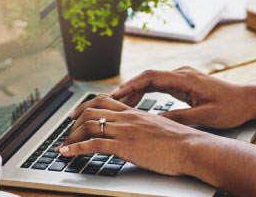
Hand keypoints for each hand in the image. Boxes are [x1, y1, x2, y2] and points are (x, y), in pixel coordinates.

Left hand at [59, 96, 214, 175]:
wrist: (191, 148)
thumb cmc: (181, 142)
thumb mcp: (160, 128)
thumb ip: (146, 127)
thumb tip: (141, 133)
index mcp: (135, 113)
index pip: (104, 102)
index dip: (86, 106)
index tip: (76, 115)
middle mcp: (127, 118)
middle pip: (91, 111)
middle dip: (74, 122)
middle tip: (66, 131)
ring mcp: (124, 131)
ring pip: (88, 126)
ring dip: (72, 136)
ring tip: (64, 145)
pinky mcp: (124, 146)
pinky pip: (92, 145)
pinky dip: (75, 149)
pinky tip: (66, 153)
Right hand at [110, 66, 255, 128]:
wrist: (248, 100)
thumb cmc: (231, 107)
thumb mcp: (205, 116)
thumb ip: (180, 117)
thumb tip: (156, 121)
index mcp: (186, 78)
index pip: (151, 77)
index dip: (131, 85)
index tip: (116, 95)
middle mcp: (182, 74)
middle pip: (147, 78)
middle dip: (127, 89)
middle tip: (110, 102)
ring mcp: (182, 78)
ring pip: (151, 82)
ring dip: (135, 92)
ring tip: (118, 105)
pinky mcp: (183, 84)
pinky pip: (158, 86)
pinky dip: (145, 94)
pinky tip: (136, 104)